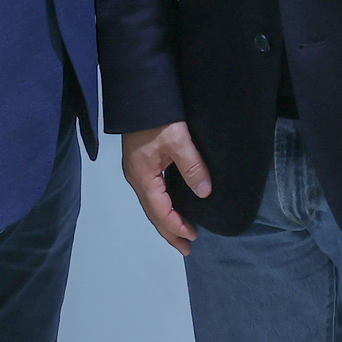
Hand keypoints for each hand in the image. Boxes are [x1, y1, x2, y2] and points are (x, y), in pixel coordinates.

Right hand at [122, 122, 212, 255]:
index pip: (160, 212)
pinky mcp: (142, 163)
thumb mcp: (178, 140)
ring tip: (182, 232)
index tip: (192, 238)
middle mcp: (137, 178)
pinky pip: (153, 192)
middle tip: (186, 248)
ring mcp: (137, 171)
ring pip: (152, 204)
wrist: (139, 93)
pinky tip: (174, 205)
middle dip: (169, 231)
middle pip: (153, 213)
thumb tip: (204, 192)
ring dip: (166, 220)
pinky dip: (164, 205)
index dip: (176, 227)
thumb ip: (191, 166)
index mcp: (143, 177)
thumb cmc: (157, 117)